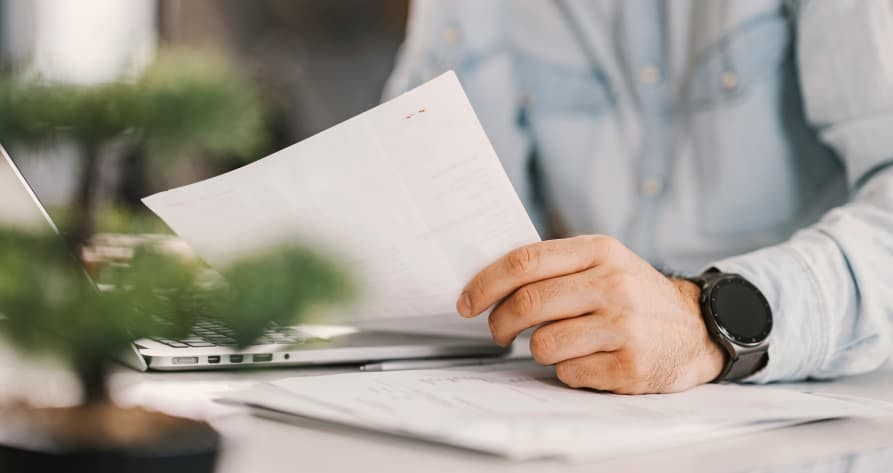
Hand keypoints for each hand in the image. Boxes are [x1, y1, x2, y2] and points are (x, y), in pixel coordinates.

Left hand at [456, 235, 725, 393]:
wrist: (696, 328)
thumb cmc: (635, 295)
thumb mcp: (604, 263)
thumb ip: (556, 266)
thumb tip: (489, 281)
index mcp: (599, 251)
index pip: (525, 261)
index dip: (485, 283)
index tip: (466, 302)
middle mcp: (613, 284)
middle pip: (527, 304)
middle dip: (499, 323)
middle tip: (497, 332)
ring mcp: (624, 325)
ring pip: (543, 344)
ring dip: (538, 349)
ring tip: (559, 344)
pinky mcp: (630, 365)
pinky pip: (569, 372)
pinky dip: (568, 370)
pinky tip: (588, 360)